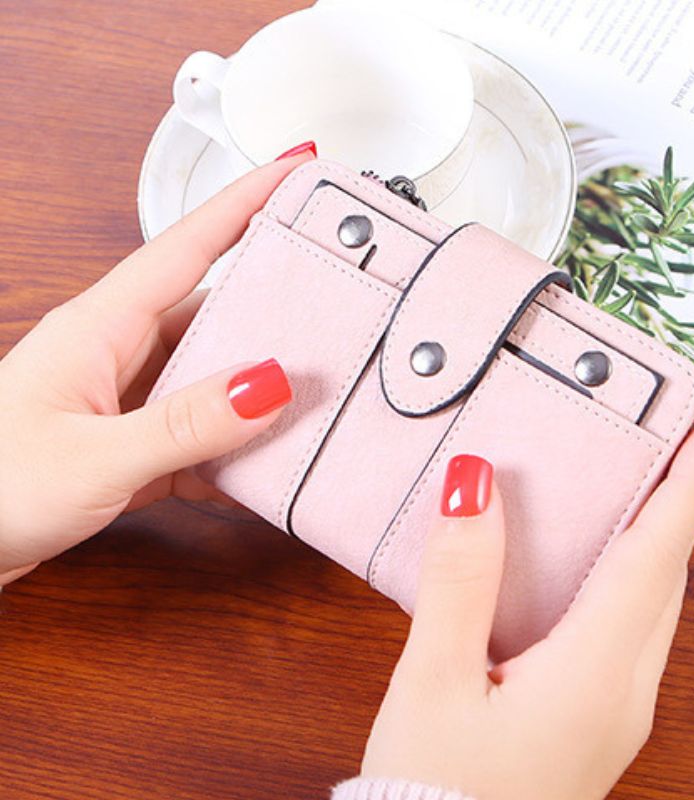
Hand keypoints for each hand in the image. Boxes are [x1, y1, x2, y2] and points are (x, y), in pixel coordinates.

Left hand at [0, 148, 314, 584]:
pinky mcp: (131, 442)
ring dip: (255, 390)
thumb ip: (183, 423)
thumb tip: (267, 383)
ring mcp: (126, 398)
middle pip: (212, 310)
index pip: (187, 245)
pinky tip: (256, 471)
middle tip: (336, 303)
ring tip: (310, 398)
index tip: (295, 168)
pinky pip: (197, 431)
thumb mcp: (92, 457)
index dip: (245, 201)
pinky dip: (229, 450)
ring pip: (209, 375)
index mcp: (101, 327)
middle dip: (273, 305)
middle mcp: (118, 352)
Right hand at [360, 411, 693, 799]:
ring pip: (653, 603)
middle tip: (679, 437)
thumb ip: (459, 580)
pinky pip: (628, 627)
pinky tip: (597, 558)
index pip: (654, 557)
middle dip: (681, 499)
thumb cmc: (436, 792)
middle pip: (667, 575)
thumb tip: (474, 483)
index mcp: (591, 676)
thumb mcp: (433, 680)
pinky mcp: (594, 715)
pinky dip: (628, 575)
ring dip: (658, 536)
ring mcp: (614, 708)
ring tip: (646, 480)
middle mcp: (621, 691)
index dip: (689, 484)